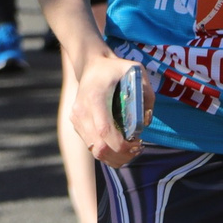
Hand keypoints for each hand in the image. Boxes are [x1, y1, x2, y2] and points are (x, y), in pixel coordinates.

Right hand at [70, 53, 149, 167]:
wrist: (90, 64)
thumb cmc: (115, 68)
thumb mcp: (136, 71)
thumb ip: (146, 94)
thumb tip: (145, 122)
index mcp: (95, 98)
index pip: (105, 131)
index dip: (122, 145)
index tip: (138, 144)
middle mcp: (81, 110)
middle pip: (99, 147)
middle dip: (122, 155)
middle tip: (138, 149)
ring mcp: (76, 118)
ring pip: (95, 150)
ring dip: (115, 157)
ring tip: (130, 150)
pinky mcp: (76, 123)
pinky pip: (92, 145)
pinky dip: (107, 152)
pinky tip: (119, 145)